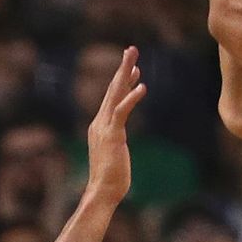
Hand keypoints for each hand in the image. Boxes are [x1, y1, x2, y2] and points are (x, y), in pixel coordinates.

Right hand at [84, 47, 145, 207]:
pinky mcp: (113, 134)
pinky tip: (142, 86)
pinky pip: (122, 111)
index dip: (123, 81)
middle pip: (112, 89)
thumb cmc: (111, 178)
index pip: (112, 98)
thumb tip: (119, 139)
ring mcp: (104, 127)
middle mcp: (99, 122)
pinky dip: (132, 97)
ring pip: (115, 94)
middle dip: (122, 68)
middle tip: (131, 50)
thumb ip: (116, 141)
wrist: (102, 191)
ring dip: (125, 74)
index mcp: (99, 126)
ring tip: (134, 58)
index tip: (133, 68)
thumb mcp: (115, 153)